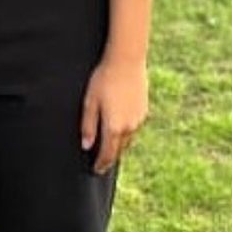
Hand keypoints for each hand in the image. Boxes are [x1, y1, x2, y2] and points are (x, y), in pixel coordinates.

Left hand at [80, 58, 148, 174]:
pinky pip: (134, 129)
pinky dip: (126, 133)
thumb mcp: (90, 102)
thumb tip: (86, 146)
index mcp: (114, 127)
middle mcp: (129, 127)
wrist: (127, 62)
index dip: (101, 164)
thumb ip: (88, 125)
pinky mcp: (144, 111)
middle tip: (102, 164)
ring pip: (128, 140)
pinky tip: (120, 129)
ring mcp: (139, 120)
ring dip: (119, 145)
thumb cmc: (104, 80)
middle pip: (119, 150)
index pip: (107, 154)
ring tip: (110, 148)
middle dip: (110, 157)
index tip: (95, 170)